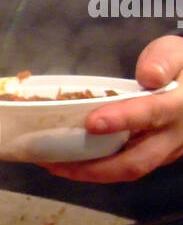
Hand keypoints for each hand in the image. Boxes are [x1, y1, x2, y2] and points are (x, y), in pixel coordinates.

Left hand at [40, 36, 182, 183]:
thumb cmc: (182, 66)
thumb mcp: (177, 51)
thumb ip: (163, 59)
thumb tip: (149, 75)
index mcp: (179, 105)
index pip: (151, 113)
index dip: (121, 119)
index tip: (91, 122)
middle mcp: (174, 136)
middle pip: (136, 162)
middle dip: (94, 167)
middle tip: (57, 162)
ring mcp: (166, 152)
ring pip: (129, 171)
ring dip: (91, 173)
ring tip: (55, 165)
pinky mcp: (157, 158)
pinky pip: (127, 167)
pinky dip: (98, 169)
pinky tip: (71, 161)